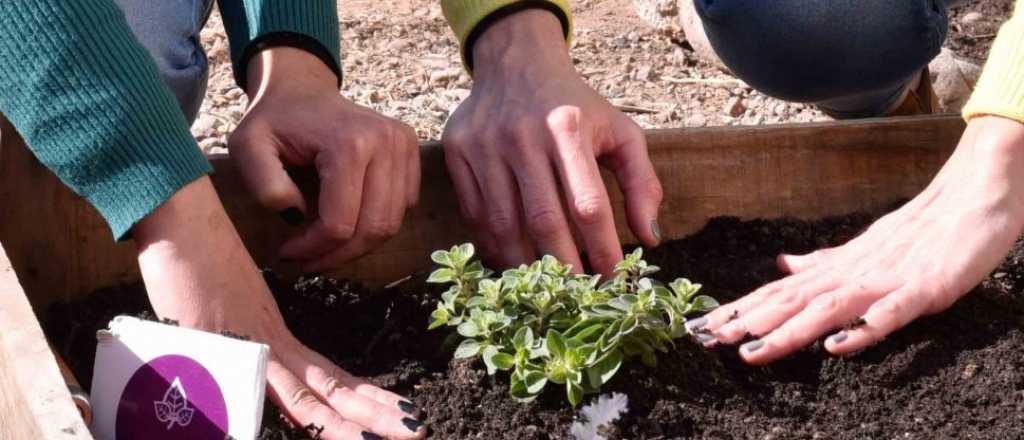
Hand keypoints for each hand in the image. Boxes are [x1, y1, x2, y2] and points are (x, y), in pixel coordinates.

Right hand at [133, 177, 425, 438]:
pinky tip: (305, 430)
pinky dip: (259, 415)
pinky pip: (243, 390)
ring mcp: (248, 345)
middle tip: (417, 432)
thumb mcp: (226, 317)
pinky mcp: (218, 344)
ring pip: (301, 397)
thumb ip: (241, 347)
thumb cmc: (197, 267)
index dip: (368, 400)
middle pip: (331, 390)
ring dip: (338, 426)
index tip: (403, 414)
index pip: (333, 378)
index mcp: (279, 338)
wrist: (183, 223)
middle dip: (373, 417)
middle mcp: (273, 343)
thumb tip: (253, 368)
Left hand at [230, 47, 419, 271]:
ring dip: (359, 246)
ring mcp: (404, 146)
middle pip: (373, 228)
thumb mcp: (247, 147)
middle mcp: (387, 143)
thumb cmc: (273, 120)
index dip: (314, 249)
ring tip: (326, 247)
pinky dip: (376, 225)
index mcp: (349, 144)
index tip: (288, 253)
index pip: (340, 222)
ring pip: (392, 223)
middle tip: (310, 262)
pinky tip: (348, 223)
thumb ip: (264, 184)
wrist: (302, 90)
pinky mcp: (412, 152)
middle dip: (339, 255)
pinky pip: (403, 207)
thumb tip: (295, 216)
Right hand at [442, 9, 662, 275]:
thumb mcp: (619, 131)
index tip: (614, 280)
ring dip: (526, 264)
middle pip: (543, 220)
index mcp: (568, 127)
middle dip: (564, 267)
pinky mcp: (457, 153)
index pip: (588, 203)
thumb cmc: (576, 107)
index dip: (603, 248)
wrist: (515, 65)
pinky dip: (495, 245)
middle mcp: (523, 135)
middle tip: (578, 297)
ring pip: (504, 225)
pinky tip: (514, 261)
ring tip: (546, 288)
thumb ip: (641, 182)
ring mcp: (484, 145)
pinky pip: (475, 215)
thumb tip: (650, 237)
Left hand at [689, 116, 1023, 364]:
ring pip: (830, 307)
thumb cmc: (923, 228)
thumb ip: (825, 263)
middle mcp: (855, 272)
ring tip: (754, 350)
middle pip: (794, 300)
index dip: (742, 309)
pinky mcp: (927, 287)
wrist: (977, 194)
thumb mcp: (865, 249)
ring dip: (790, 330)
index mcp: (840, 267)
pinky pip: (893, 311)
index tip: (703, 326)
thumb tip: (781, 266)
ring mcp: (889, 279)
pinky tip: (838, 346)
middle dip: (749, 321)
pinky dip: (865, 327)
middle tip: (708, 339)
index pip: (781, 291)